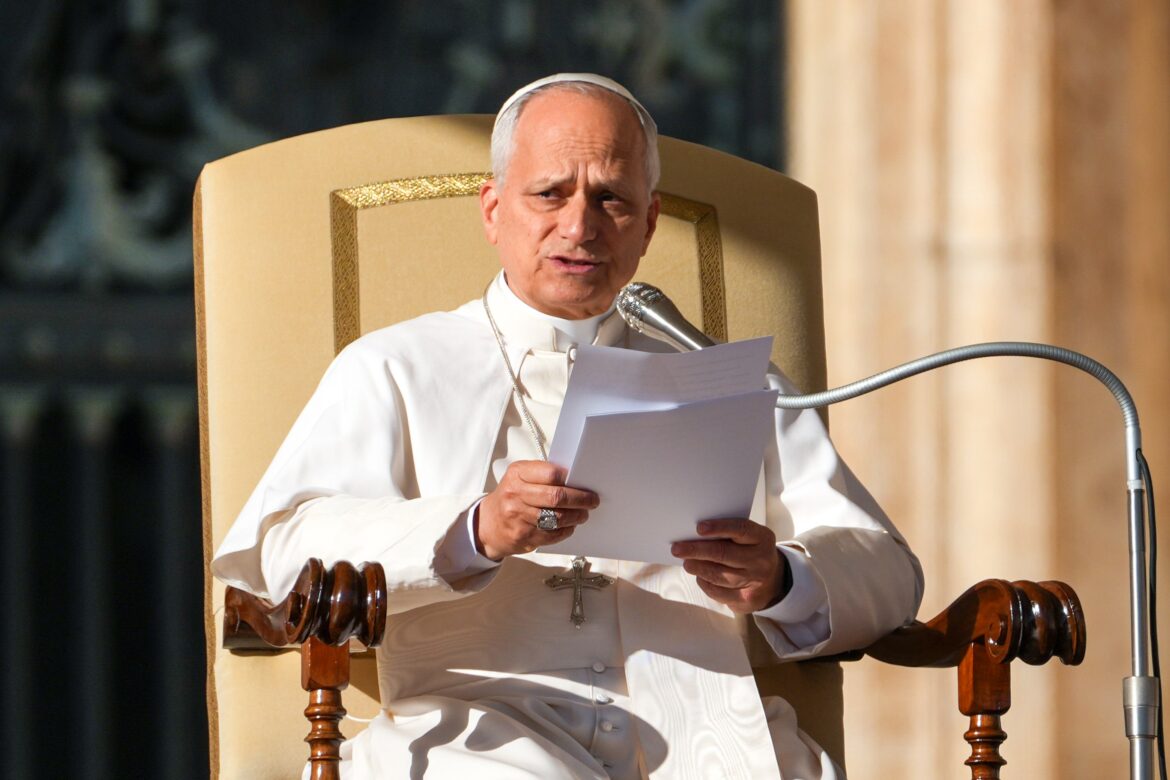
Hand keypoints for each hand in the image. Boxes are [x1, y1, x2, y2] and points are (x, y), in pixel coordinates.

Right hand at [476, 460, 598, 559]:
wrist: (488, 525)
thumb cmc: (510, 497)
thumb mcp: (519, 477)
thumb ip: (542, 475)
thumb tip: (574, 479)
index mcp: (517, 474)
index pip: (550, 473)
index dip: (570, 478)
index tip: (583, 481)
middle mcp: (515, 494)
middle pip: (556, 496)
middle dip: (580, 499)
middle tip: (592, 500)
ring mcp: (518, 517)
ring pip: (557, 518)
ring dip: (576, 516)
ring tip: (583, 513)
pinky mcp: (523, 536)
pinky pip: (553, 534)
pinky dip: (566, 530)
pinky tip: (570, 525)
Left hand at [671, 518, 789, 613]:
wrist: (772, 581)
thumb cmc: (750, 552)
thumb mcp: (748, 538)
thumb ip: (728, 534)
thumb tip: (694, 535)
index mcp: (762, 538)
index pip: (740, 529)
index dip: (719, 528)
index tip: (699, 528)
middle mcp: (761, 559)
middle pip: (725, 554)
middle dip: (697, 550)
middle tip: (677, 548)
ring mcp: (755, 581)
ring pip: (720, 575)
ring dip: (698, 568)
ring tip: (686, 563)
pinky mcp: (746, 599)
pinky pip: (719, 592)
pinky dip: (705, 583)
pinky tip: (699, 576)